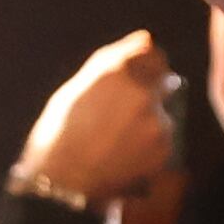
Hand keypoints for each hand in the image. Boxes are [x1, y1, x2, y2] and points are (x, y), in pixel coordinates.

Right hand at [17, 29, 181, 209]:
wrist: (61, 184)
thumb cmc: (60, 133)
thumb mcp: (79, 86)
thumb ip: (115, 59)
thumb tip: (146, 39)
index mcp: (117, 72)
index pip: (153, 54)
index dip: (147, 65)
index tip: (138, 78)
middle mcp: (142, 93)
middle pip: (159, 85)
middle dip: (145, 97)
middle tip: (115, 121)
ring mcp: (156, 123)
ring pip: (161, 115)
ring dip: (146, 124)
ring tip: (115, 144)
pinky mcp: (163, 150)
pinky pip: (161, 141)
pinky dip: (148, 147)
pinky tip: (122, 157)